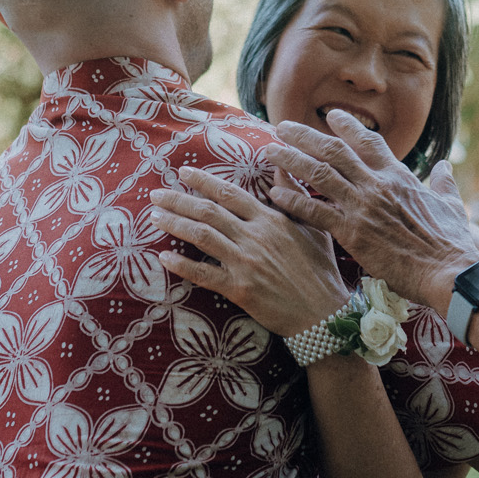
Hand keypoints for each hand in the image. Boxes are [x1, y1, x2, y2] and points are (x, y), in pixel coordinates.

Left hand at [148, 169, 350, 336]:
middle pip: (208, 211)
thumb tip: (281, 164)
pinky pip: (204, 274)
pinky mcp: (240, 289)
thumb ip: (293, 194)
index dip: (204, 181)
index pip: (230, 193)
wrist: (324, 313)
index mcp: (271, 219)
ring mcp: (246, 262)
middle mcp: (255, 236)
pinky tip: (164, 258)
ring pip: (202, 236)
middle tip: (155, 194)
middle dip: (178, 200)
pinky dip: (182, 265)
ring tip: (154, 217)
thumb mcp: (313, 227)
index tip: (183, 172)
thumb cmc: (321, 270)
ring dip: (175, 224)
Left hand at [265, 116, 478, 312]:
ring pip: (319, 174)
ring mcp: (362, 207)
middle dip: (305, 136)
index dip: (348, 126)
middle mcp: (377, 184)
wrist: (448, 270)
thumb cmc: (451, 243)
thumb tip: (445, 167)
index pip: (369, 141)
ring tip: (269, 151)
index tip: (330, 115)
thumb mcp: (450, 206)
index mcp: (399, 176)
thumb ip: (444, 183)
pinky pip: (314, 211)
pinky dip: (293, 201)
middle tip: (282, 126)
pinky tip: (274, 195)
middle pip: (334, 151)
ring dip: (291, 160)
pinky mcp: (352, 233)